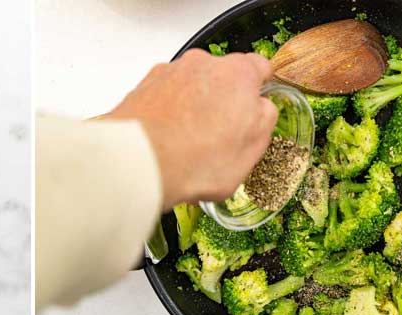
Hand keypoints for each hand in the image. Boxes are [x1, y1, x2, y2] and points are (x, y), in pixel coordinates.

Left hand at [107, 49, 277, 208]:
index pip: (258, 67)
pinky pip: (164, 96)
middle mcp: (202, 64)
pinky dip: (167, 112)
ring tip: (187, 142)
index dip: (258, 88)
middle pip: (221, 77)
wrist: (139, 163)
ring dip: (192, 106)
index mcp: (237, 74)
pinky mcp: (143, 86)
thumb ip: (263, 119)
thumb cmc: (194, 159)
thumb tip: (260, 108)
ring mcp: (170, 73)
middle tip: (219, 134)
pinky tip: (165, 139)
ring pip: (189, 86)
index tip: (255, 102)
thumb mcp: (252, 149)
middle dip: (222, 100)